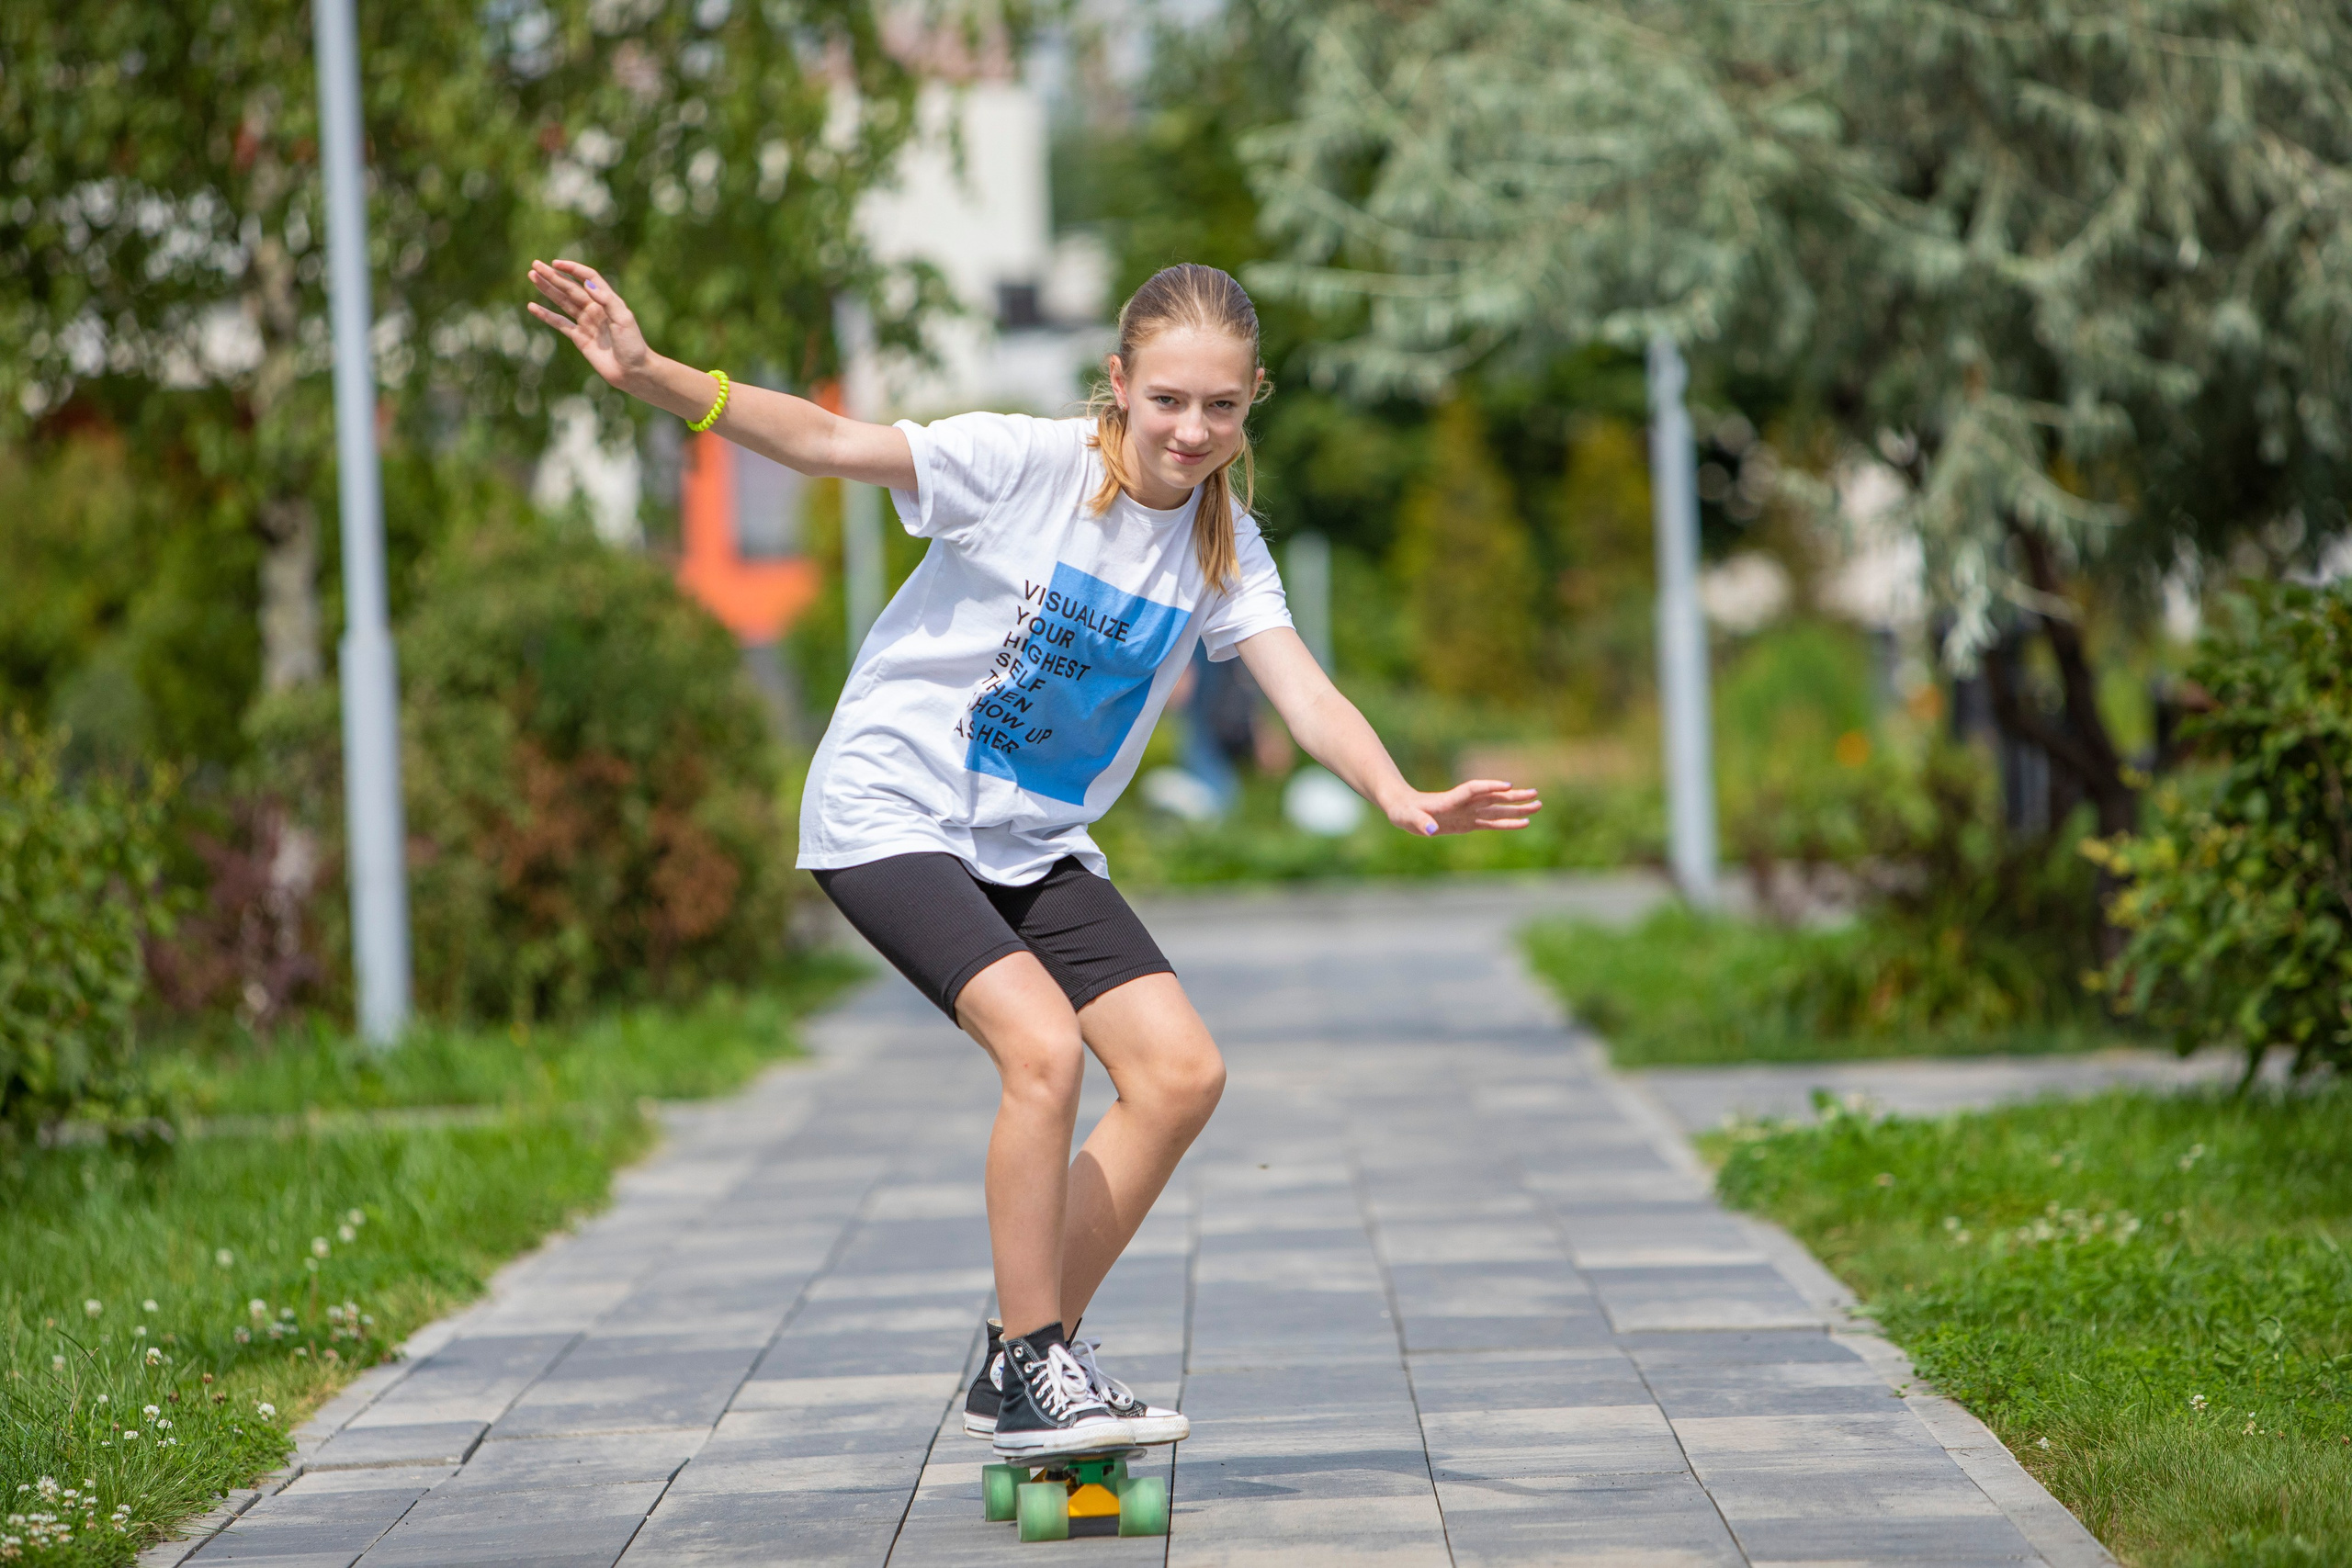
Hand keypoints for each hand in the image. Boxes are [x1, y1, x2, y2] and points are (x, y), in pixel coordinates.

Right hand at [526, 258, 651, 390]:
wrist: (633, 372)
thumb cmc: (633, 345)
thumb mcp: (624, 320)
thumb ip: (607, 300)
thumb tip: (588, 284)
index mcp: (607, 301)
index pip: (588, 278)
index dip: (573, 269)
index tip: (556, 264)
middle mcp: (595, 309)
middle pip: (570, 288)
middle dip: (553, 276)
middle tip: (535, 265)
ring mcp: (586, 322)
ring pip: (562, 302)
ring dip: (547, 289)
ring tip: (532, 276)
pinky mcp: (579, 338)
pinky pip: (559, 324)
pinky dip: (546, 315)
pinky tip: (532, 307)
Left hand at [1388, 779, 1541, 836]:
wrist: (1404, 809)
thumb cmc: (1403, 812)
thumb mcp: (1406, 818)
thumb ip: (1419, 822)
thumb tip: (1430, 831)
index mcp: (1450, 799)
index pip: (1474, 789)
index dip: (1490, 787)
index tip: (1507, 786)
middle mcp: (1464, 803)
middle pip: (1493, 798)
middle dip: (1514, 797)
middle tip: (1536, 795)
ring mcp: (1469, 812)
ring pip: (1497, 809)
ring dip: (1517, 808)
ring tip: (1538, 806)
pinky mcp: (1469, 823)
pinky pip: (1492, 823)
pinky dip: (1508, 823)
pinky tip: (1524, 823)